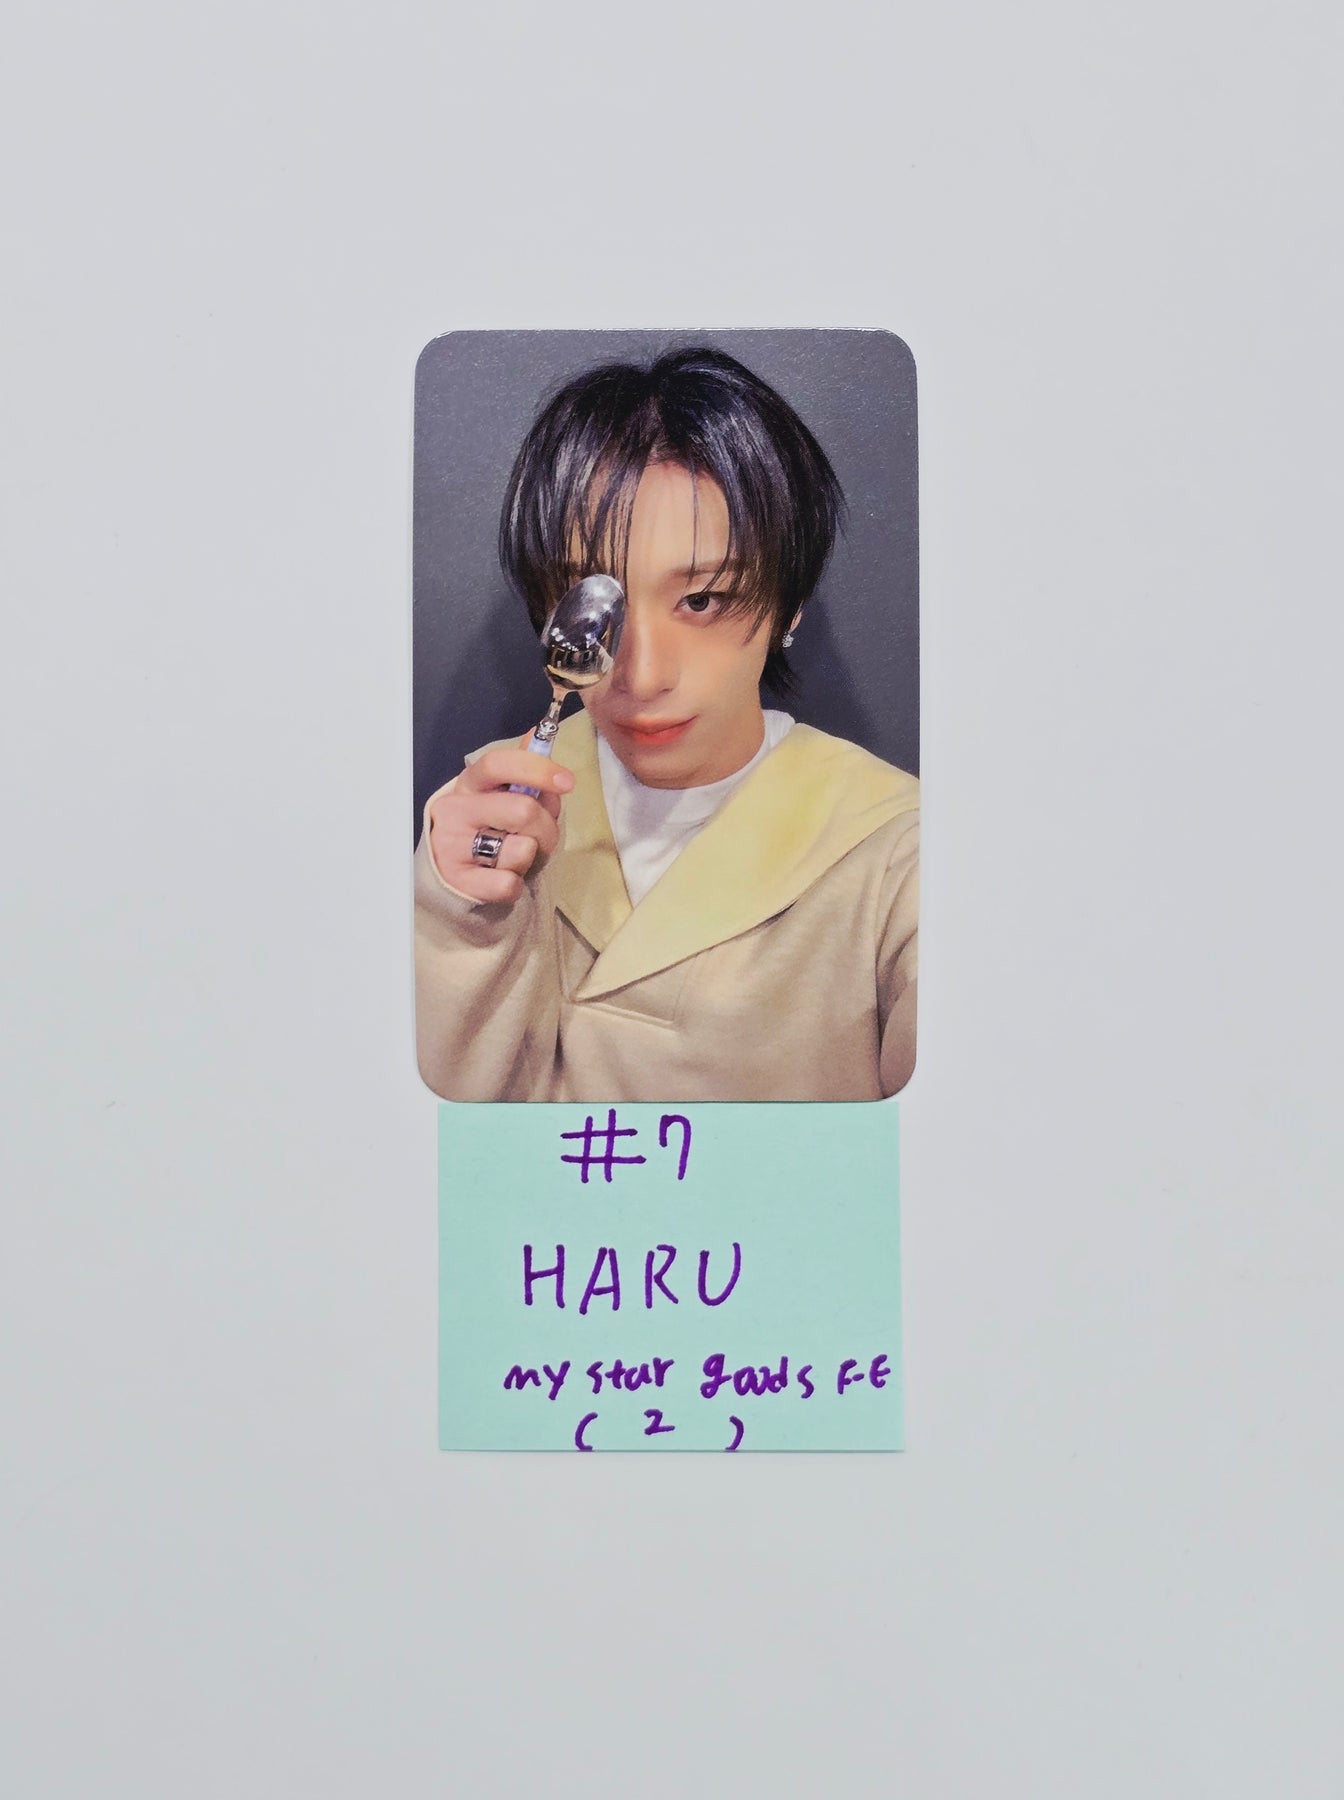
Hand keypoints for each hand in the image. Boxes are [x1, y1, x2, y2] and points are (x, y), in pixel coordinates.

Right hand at [427, 741, 573, 903]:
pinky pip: (508, 884)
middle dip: (547, 828)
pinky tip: (502, 879)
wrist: (450, 875)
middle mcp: (456, 810)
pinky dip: (516, 886)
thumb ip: (521, 772)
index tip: (566, 781)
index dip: (536, 769)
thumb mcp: (498, 796)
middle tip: (542, 837)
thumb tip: (539, 732)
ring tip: (515, 858)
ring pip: (520, 850)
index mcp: (469, 783)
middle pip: (523, 810)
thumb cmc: (485, 828)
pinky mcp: (458, 881)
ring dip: (531, 858)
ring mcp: (452, 846)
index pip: (497, 764)